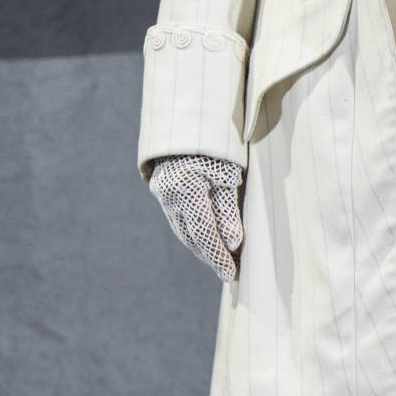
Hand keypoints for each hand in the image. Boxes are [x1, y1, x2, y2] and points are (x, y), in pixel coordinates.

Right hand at [147, 153, 244, 282]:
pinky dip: (193, 234)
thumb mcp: (228, 173)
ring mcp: (163, 194)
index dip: (218, 255)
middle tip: (230, 271)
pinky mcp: (162, 192)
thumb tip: (233, 243)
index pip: (205, 231)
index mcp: (187, 187)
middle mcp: (170, 194)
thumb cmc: (215, 145)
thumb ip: (228, 208)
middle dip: (211, 256)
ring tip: (221, 260)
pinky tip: (206, 240)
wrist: (188, 120)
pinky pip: (178, 220)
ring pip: (183, 231)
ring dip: (202, 248)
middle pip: (192, 236)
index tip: (231, 274)